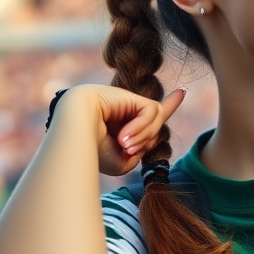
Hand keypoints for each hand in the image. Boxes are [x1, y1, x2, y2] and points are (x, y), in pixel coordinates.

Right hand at [53, 84, 185, 176]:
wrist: (72, 132)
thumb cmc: (93, 150)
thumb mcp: (122, 161)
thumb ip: (142, 150)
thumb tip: (153, 133)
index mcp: (120, 126)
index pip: (149, 115)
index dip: (168, 104)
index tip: (181, 92)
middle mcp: (123, 111)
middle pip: (155, 118)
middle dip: (156, 123)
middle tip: (138, 132)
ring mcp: (126, 102)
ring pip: (155, 118)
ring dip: (143, 136)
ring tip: (124, 145)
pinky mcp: (130, 95)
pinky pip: (150, 111)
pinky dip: (142, 127)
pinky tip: (124, 137)